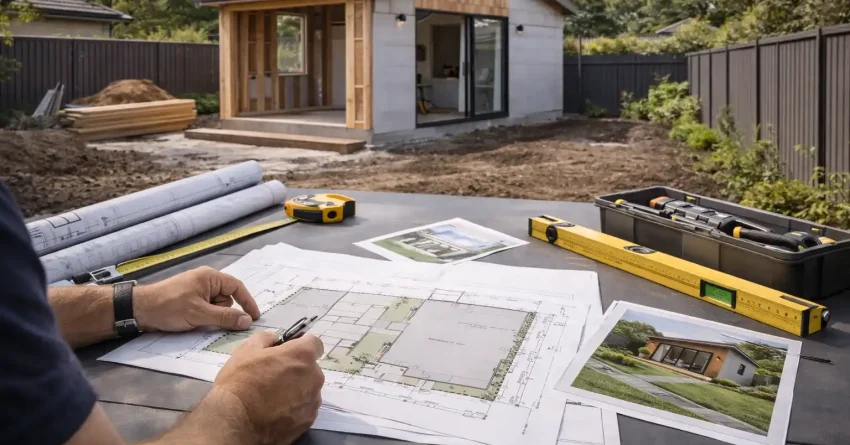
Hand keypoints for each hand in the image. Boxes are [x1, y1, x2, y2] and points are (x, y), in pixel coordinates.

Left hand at [133, 266, 260, 331]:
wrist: (140, 310)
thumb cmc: (169, 307)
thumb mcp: (199, 314)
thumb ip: (225, 318)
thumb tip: (247, 321)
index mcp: (210, 277)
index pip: (237, 287)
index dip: (247, 302)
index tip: (254, 317)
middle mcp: (206, 281)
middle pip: (227, 298)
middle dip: (222, 312)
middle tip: (207, 319)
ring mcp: (197, 290)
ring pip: (217, 306)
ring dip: (211, 316)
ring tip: (194, 319)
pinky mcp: (190, 300)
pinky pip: (206, 309)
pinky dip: (204, 317)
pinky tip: (192, 321)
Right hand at [213, 332, 324, 444]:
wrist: (235, 422)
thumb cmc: (240, 382)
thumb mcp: (246, 350)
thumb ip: (266, 338)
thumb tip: (274, 339)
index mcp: (302, 356)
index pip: (314, 343)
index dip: (301, 345)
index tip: (288, 351)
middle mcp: (314, 377)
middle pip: (310, 368)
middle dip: (296, 369)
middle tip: (273, 376)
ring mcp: (312, 401)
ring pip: (308, 389)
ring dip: (296, 389)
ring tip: (272, 397)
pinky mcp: (308, 421)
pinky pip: (304, 408)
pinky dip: (294, 408)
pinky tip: (275, 411)